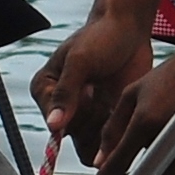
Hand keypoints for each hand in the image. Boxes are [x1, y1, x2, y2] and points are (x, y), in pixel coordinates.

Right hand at [32, 11, 154, 156]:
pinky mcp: (106, 120)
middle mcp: (61, 106)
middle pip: (73, 137)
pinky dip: (120, 136)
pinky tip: (127, 111)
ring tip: (117, 102)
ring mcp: (85, 115)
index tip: (91, 96)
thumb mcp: (80, 60)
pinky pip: (109, 143)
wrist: (129, 29)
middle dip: (93, 125)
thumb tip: (53, 125)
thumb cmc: (100, 37)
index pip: (53, 122)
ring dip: (107, 134)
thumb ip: (65, 93)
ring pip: (91, 144)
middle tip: (107, 99)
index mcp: (44, 90)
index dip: (75, 118)